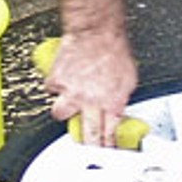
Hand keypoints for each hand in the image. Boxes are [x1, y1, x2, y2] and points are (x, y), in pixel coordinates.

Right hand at [44, 30, 137, 145]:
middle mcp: (90, 101)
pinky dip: (56, 84)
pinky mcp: (56, 81)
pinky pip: (52, 89)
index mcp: (112, 102)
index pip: (109, 133)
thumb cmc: (113, 48)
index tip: (105, 151)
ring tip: (67, 105)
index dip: (107, 146)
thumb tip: (118, 106)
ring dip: (64, 111)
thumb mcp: (129, 78)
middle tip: (87, 150)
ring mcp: (71, 92)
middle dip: (88, 146)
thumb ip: (121, 97)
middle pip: (88, 134)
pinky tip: (63, 77)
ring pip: (60, 115)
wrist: (95, 31)